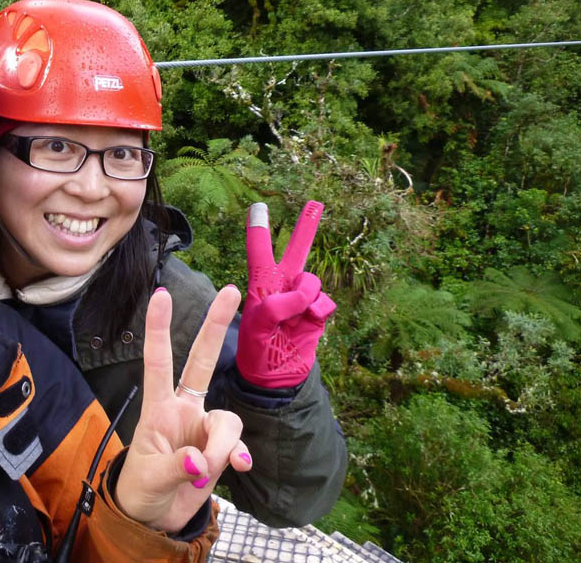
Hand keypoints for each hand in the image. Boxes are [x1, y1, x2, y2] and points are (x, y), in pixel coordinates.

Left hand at [114, 286, 252, 532]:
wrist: (153, 518)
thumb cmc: (140, 489)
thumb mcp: (149, 478)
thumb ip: (176, 467)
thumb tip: (201, 462)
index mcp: (158, 408)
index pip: (157, 361)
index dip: (159, 329)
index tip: (161, 294)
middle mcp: (184, 410)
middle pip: (201, 361)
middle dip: (215, 326)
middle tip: (232, 291)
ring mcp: (204, 429)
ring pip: (226, 420)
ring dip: (221, 446)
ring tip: (203, 473)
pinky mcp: (221, 452)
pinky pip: (237, 446)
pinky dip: (237, 457)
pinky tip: (235, 469)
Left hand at [236, 201, 336, 388]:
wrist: (276, 377)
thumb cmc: (257, 351)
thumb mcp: (256, 329)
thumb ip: (275, 306)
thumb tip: (301, 293)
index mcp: (260, 287)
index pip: (259, 254)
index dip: (259, 231)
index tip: (258, 207)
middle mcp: (282, 287)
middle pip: (295, 254)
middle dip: (305, 230)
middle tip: (315, 203)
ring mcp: (301, 300)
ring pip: (311, 281)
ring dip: (303, 296)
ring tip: (291, 318)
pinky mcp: (316, 314)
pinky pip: (324, 302)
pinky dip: (316, 312)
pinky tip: (306, 324)